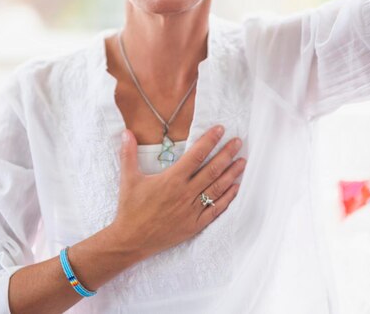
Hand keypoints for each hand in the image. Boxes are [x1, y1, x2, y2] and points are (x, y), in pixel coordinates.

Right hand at [112, 126, 245, 258]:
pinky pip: (216, 210)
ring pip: (217, 188)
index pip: (196, 155)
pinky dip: (227, 198)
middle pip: (211, 170)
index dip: (210, 141)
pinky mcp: (195, 225)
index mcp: (172, 179)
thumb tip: (127, 132)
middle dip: (226, 154)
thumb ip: (129, 153)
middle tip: (238, 142)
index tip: (220, 130)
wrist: (131, 240)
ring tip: (242, 161)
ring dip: (231, 174)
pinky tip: (236, 188)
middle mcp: (185, 193)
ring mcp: (192, 210)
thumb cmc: (130, 209)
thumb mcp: (128, 178)